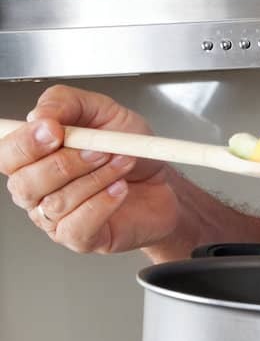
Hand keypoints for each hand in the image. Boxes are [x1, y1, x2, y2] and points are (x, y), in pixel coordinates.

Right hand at [1, 85, 181, 253]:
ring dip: (95, 178)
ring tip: (121, 162)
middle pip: (24, 184)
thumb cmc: (127, 149)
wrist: (162, 182)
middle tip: (100, 149)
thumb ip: (65, 102)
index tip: (55, 129)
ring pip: (57, 203)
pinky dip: (103, 203)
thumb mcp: (101, 110)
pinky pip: (78, 226)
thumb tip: (39, 114)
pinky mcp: (80, 238)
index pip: (6, 155)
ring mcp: (55, 218)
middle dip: (66, 163)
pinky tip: (119, 188)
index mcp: (33, 157)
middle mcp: (37, 190)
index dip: (25, 144)